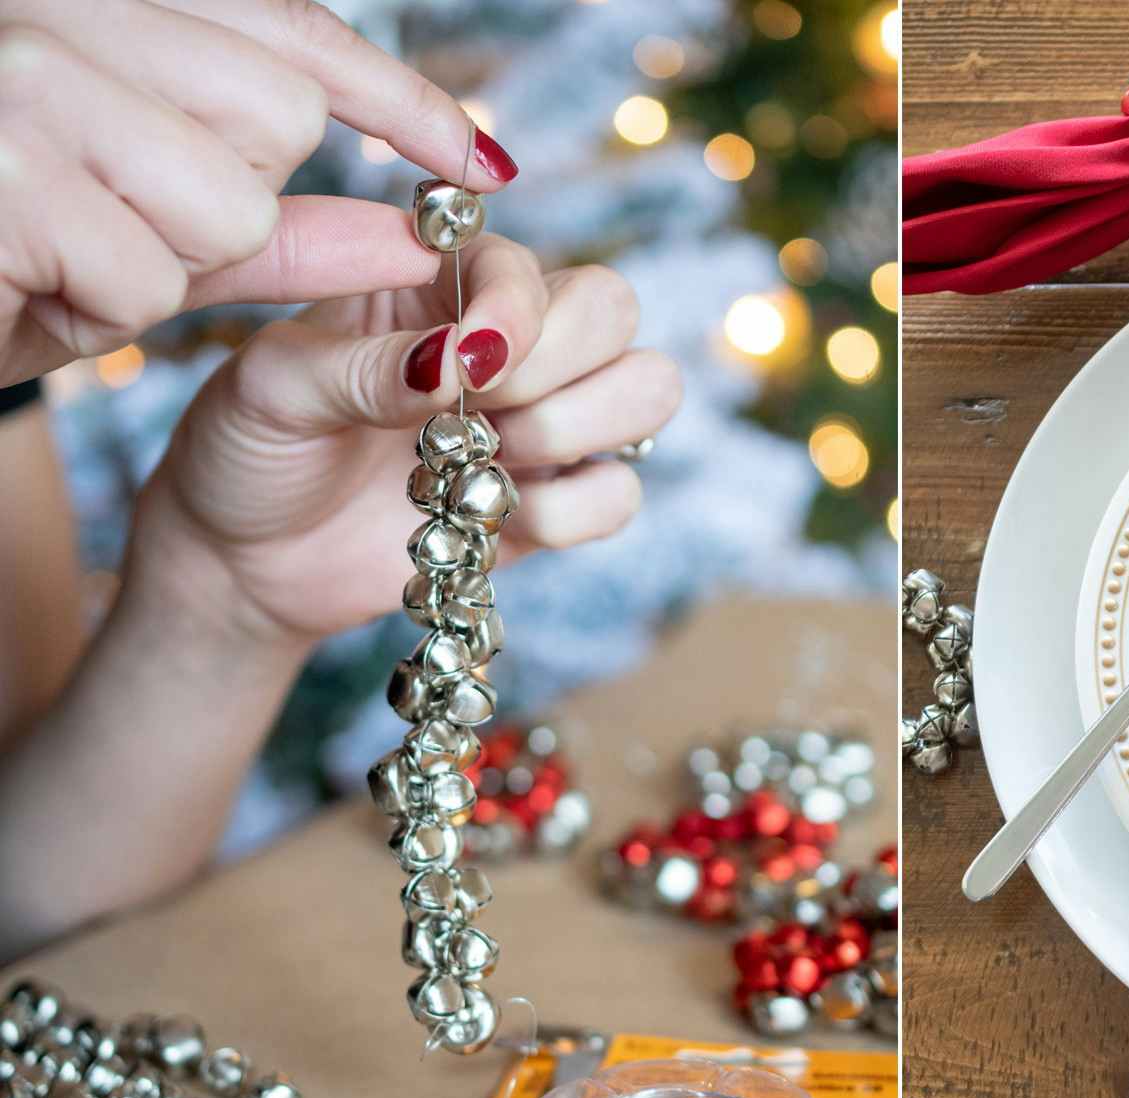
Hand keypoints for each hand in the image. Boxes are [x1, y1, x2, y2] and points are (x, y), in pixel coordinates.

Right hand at [0, 0, 521, 385]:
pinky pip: (151, 272)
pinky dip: (107, 309)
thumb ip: (283, 230)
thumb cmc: (0, 270)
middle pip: (276, 115)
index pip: (291, 36)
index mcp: (97, 7)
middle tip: (119, 225)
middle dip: (231, 202)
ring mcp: (24, 72)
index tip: (486, 162)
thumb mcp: (151, 243)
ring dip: (166, 261)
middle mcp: (57, 10)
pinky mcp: (4, 164)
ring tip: (63, 256)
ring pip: (226, 195)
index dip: (400, 102)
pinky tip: (28, 282)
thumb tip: (416, 229)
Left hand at [132, 235, 679, 645]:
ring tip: (495, 459)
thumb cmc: (246, 450)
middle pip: (615, 310)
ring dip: (581, 427)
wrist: (244, 564)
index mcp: (437, 285)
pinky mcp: (550, 503)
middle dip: (560, 365)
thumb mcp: (272, 387)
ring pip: (648, 388)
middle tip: (481, 413)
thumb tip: (454, 361)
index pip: (530, 264)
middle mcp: (506, 343)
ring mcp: (538, 422)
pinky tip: (501, 520)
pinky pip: (622, 491)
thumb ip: (363, 363)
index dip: (521, 309)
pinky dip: (574, 509)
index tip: (466, 366)